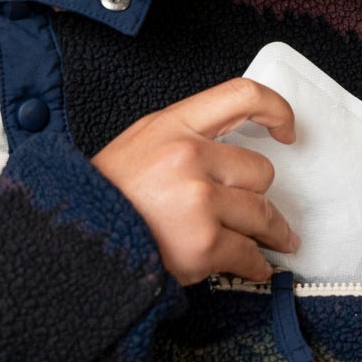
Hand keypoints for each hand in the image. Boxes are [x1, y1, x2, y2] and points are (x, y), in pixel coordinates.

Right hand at [91, 78, 299, 284]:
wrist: (74, 240)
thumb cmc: (102, 197)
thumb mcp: (138, 145)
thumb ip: (183, 138)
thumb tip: (229, 151)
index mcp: (172, 125)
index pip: (242, 96)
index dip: (277, 110)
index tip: (288, 131)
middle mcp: (188, 156)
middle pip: (260, 170)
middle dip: (257, 196)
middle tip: (256, 213)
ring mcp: (198, 200)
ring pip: (262, 213)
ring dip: (268, 233)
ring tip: (270, 242)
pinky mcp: (204, 242)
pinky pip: (250, 253)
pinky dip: (254, 265)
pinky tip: (250, 266)